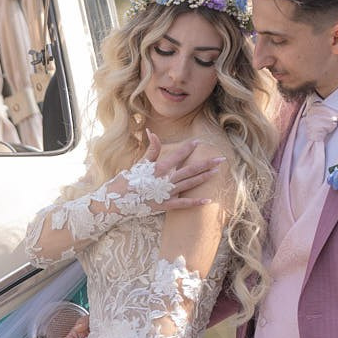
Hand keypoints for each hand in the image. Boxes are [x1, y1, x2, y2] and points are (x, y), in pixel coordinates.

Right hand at [104, 131, 222, 211]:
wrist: (116, 202)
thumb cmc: (127, 181)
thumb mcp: (139, 164)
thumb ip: (150, 150)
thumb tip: (151, 132)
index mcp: (158, 168)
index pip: (177, 155)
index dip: (188, 148)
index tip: (198, 142)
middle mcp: (165, 180)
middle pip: (190, 170)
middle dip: (206, 163)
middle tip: (221, 159)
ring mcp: (166, 194)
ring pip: (189, 184)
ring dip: (204, 178)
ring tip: (217, 172)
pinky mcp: (165, 206)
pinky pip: (183, 204)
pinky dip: (195, 203)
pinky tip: (208, 200)